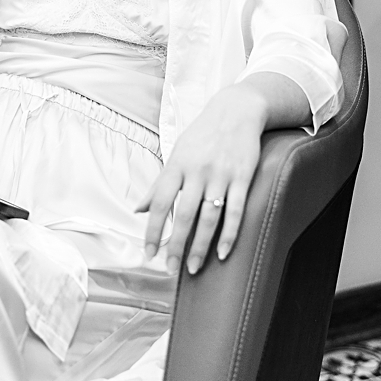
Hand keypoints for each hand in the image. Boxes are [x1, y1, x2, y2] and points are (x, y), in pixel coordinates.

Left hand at [139, 85, 268, 273]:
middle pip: (183, 214)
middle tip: (171, 269)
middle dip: (176, 245)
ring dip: (201, 246)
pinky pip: (236, 211)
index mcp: (176, 166)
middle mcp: (196, 171)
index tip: (148, 254)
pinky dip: (230, 234)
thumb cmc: (202, 136)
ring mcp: (220, 175)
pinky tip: (223, 253)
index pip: (159, 203)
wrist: (236, 110)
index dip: (152, 230)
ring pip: (209, 217)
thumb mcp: (176, 154)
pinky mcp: (243, 177)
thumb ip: (159, 184)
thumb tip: (137, 209)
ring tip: (194, 268)